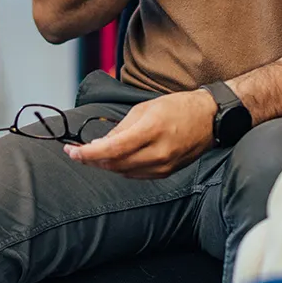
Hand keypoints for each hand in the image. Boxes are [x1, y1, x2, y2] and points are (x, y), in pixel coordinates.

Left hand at [66, 88, 214, 178]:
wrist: (209, 119)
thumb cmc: (178, 107)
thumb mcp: (145, 108)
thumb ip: (120, 129)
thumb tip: (100, 144)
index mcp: (151, 131)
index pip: (112, 149)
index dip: (88, 153)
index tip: (72, 151)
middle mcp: (157, 152)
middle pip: (114, 164)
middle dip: (91, 160)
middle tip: (77, 152)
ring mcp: (163, 166)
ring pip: (123, 172)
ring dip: (104, 165)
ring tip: (92, 154)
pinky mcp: (166, 173)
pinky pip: (135, 174)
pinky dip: (121, 168)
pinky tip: (114, 159)